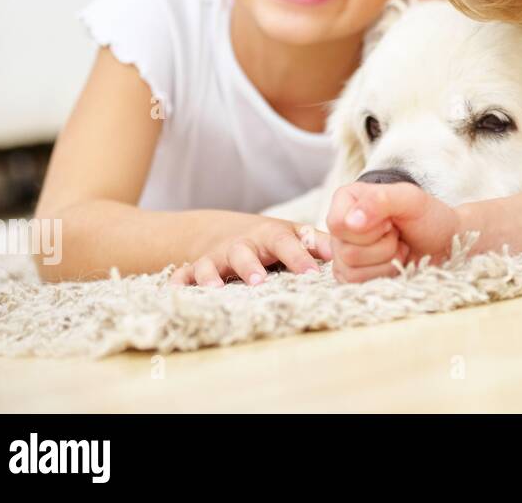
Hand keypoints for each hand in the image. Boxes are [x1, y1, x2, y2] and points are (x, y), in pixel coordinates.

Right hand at [167, 217, 332, 286]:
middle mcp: (243, 245)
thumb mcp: (295, 234)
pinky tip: (175, 290)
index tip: (312, 272)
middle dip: (252, 266)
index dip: (300, 256)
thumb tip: (346, 251)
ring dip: (213, 276)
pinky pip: (184, 273)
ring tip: (216, 291)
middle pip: (246, 252)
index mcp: (272, 236)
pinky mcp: (197, 266)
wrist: (228, 230)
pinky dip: (179, 280)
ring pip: (211, 263)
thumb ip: (319, 243)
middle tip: (260, 282)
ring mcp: (218, 256)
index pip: (288, 243)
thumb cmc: (272, 238)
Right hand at [326, 181, 463, 282]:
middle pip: (345, 251)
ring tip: (399, 246)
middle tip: (397, 234)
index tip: (391, 220)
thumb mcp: (410, 199)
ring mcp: (343, 251)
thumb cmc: (428, 217)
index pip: (338, 224)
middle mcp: (341, 226)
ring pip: (350, 271)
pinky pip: (356, 284)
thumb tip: (350, 221)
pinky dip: (384, 274)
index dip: (369, 229)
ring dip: (386, 260)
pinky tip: (395, 261)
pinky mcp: (351, 273)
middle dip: (383, 246)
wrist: (444, 242)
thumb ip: (380, 200)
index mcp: (346, 200)